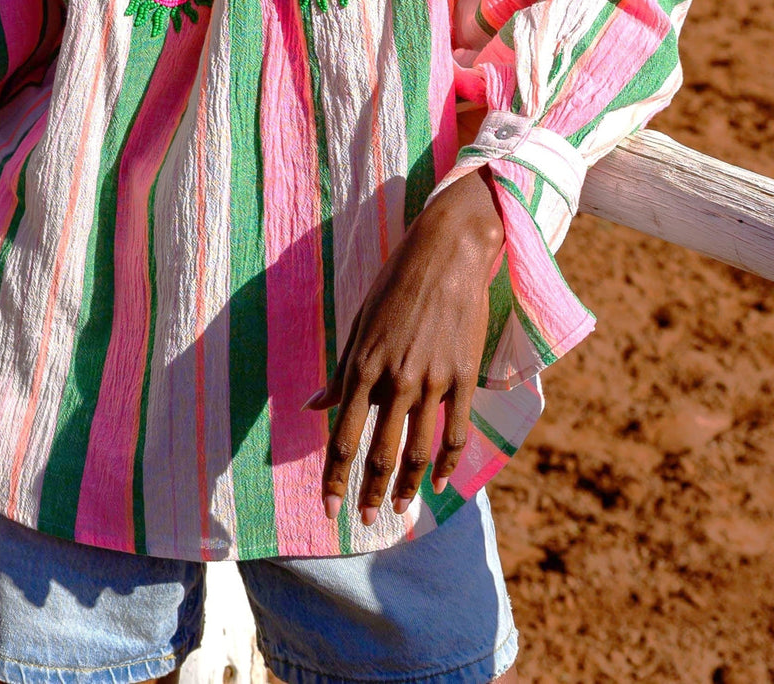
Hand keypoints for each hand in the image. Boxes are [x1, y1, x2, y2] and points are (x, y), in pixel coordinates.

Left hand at [306, 164, 503, 523]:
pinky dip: (447, 462)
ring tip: (398, 510)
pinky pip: (456, 431)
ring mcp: (432, 379)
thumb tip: (311, 405)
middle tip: (363, 520)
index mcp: (363, 365)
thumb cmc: (395, 285)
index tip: (329, 506)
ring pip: (417, 450)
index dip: (335, 476)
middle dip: (367, 491)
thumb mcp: (359, 324)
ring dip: (405, 486)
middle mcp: (395, 378)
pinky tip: (439, 481)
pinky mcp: (463, 376)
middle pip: (379, 451)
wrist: (446, 254)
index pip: (344, 435)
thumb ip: (341, 371)